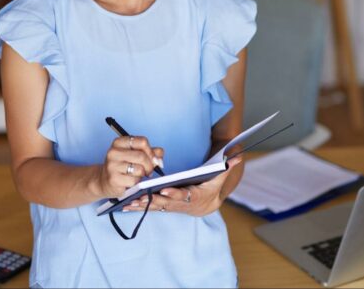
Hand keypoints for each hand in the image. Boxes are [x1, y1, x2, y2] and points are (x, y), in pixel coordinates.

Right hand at [95, 135, 164, 198]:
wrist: (103, 180)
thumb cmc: (122, 166)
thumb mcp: (134, 154)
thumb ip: (150, 152)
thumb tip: (160, 155)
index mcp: (120, 142)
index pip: (142, 141)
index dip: (151, 152)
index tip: (152, 159)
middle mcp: (114, 152)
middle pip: (142, 156)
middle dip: (149, 165)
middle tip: (149, 170)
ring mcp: (112, 166)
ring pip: (139, 169)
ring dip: (142, 174)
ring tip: (137, 175)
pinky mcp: (113, 179)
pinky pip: (134, 181)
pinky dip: (136, 182)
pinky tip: (130, 181)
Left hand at [125, 156, 242, 215]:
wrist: (209, 204)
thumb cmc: (213, 188)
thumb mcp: (220, 177)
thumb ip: (227, 167)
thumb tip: (237, 156)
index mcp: (194, 197)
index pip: (184, 195)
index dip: (175, 193)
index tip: (164, 189)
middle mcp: (182, 204)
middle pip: (166, 203)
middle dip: (152, 200)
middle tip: (139, 196)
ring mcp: (173, 207)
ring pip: (156, 207)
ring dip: (142, 205)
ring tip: (128, 202)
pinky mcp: (165, 207)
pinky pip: (151, 207)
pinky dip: (139, 207)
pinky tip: (126, 205)